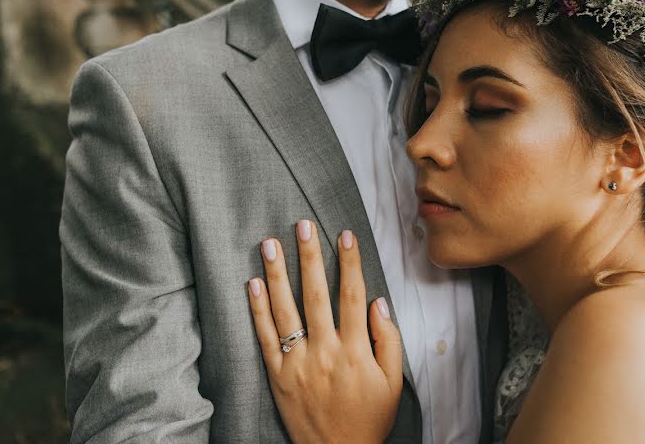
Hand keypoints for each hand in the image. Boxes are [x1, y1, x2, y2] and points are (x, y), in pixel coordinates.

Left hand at [247, 220, 402, 443]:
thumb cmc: (368, 419)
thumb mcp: (393, 383)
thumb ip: (388, 340)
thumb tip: (377, 302)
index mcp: (354, 351)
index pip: (352, 296)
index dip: (349, 263)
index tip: (345, 235)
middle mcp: (324, 352)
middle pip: (315, 294)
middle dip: (309, 256)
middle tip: (302, 225)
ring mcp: (297, 363)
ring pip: (284, 309)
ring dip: (276, 273)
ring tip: (269, 243)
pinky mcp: (277, 375)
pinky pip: (264, 337)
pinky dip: (257, 309)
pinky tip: (252, 284)